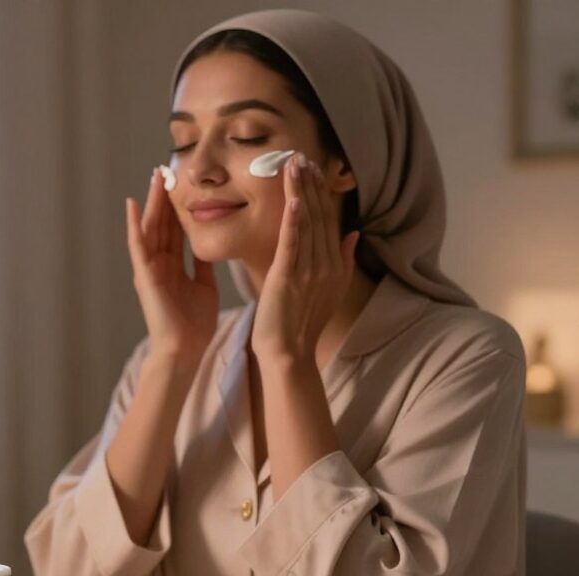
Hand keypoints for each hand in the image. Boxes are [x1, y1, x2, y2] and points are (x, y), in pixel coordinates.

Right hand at [125, 167, 218, 362]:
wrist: (185, 349)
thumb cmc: (194, 324)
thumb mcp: (204, 286)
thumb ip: (204, 265)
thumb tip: (210, 245)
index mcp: (173, 265)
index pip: (176, 228)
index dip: (179, 205)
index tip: (184, 182)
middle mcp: (159, 262)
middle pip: (162, 222)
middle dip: (164, 196)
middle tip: (166, 168)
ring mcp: (149, 267)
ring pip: (150, 227)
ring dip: (152, 201)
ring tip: (155, 176)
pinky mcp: (144, 275)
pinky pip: (138, 245)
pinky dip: (134, 225)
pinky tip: (133, 204)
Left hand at [250, 154, 360, 364]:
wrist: (289, 353)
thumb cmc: (303, 323)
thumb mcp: (331, 289)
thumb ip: (344, 260)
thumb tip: (353, 233)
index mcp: (335, 264)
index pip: (328, 220)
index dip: (321, 193)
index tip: (315, 168)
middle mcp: (326, 264)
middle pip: (319, 216)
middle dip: (311, 184)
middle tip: (303, 155)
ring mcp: (308, 270)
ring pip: (306, 224)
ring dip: (301, 192)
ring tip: (295, 165)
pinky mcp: (288, 278)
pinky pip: (293, 244)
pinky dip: (293, 221)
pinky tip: (293, 200)